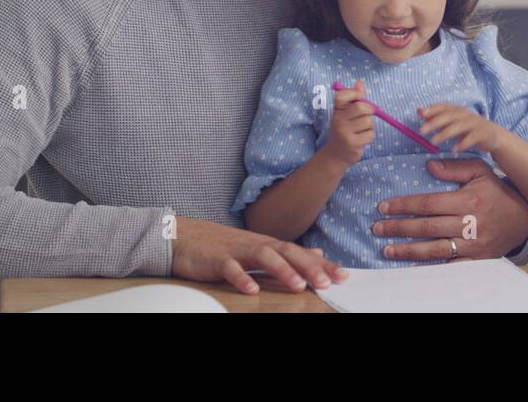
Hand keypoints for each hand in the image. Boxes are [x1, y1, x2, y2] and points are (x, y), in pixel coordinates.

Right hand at [170, 217, 347, 293]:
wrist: (184, 236)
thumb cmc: (224, 246)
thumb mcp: (260, 248)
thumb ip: (288, 254)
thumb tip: (318, 254)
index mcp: (268, 244)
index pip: (300, 253)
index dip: (322, 264)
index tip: (343, 275)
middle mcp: (257, 244)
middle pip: (287, 252)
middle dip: (309, 267)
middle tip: (328, 281)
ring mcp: (237, 250)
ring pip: (263, 257)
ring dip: (282, 271)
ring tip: (298, 285)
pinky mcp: (217, 259)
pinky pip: (230, 269)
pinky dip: (242, 279)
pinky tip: (252, 291)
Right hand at [323, 79, 374, 166]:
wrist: (336, 154)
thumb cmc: (344, 129)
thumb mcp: (346, 113)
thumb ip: (354, 98)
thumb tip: (360, 82)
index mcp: (336, 110)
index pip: (342, 95)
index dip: (354, 93)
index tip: (358, 98)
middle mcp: (338, 120)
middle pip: (361, 107)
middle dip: (369, 110)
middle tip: (367, 115)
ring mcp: (344, 133)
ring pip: (368, 122)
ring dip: (369, 125)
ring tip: (361, 130)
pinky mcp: (352, 144)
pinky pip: (370, 134)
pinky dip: (369, 136)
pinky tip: (361, 139)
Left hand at [372, 159, 527, 261]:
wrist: (524, 219)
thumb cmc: (498, 192)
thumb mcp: (480, 171)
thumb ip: (454, 168)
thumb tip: (428, 166)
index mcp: (467, 200)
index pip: (428, 203)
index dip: (404, 205)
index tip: (384, 207)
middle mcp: (469, 224)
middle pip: (427, 227)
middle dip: (399, 228)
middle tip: (377, 228)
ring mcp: (473, 245)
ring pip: (435, 248)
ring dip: (408, 249)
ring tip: (386, 249)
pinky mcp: (477, 260)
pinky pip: (451, 266)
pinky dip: (431, 267)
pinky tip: (412, 265)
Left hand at [417, 104, 505, 153]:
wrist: (494, 136)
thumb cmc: (469, 128)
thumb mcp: (454, 122)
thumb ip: (437, 117)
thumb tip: (419, 111)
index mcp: (459, 111)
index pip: (444, 106)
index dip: (433, 109)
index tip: (420, 113)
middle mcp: (466, 115)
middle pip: (449, 116)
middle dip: (435, 122)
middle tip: (421, 131)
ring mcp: (475, 124)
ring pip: (459, 126)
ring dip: (445, 133)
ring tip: (433, 141)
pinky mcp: (483, 134)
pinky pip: (472, 138)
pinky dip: (463, 143)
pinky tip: (454, 150)